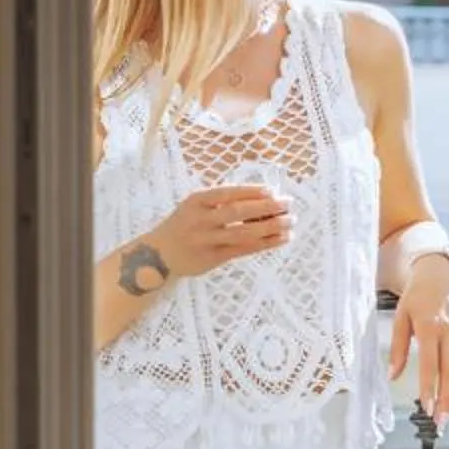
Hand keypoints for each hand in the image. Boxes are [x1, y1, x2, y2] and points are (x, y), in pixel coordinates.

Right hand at [149, 186, 292, 281]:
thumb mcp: (195, 206)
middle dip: (265, 207)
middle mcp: (200, 220)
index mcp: (196, 201)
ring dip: (269, 228)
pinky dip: (264, 243)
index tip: (271, 190)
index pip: (226, 193)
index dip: (250, 191)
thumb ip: (221, 201)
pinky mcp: (213, 258)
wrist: (158, 255)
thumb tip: (263, 195)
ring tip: (290, 222)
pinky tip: (281, 239)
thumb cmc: (185, 225)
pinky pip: (243, 250)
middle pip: (237, 212)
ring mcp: (206, 240)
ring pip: (243, 233)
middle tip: (288, 204)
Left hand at [388, 255, 448, 425]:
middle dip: (446, 398)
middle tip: (441, 419)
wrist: (443, 271)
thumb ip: (398, 346)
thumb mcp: (400, 316)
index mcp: (429, 326)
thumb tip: (392, 374)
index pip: (431, 363)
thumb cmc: (418, 293)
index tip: (427, 406)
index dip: (430, 387)